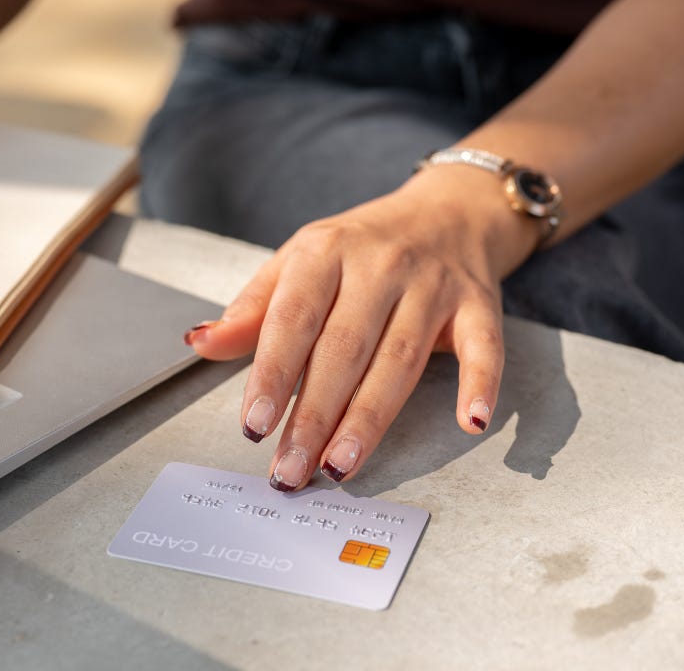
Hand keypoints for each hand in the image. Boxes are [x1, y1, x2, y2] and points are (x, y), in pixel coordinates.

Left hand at [185, 164, 540, 489]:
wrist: (445, 212)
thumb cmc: (359, 250)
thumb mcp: (297, 263)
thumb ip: (252, 309)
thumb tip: (200, 344)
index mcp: (324, 251)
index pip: (294, 320)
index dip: (273, 375)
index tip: (254, 426)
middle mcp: (379, 265)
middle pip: (343, 349)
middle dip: (315, 416)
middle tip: (291, 470)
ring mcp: (432, 284)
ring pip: (399, 359)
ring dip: (371, 418)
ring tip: (341, 465)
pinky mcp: (478, 304)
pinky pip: (483, 347)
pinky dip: (480, 384)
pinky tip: (469, 422)